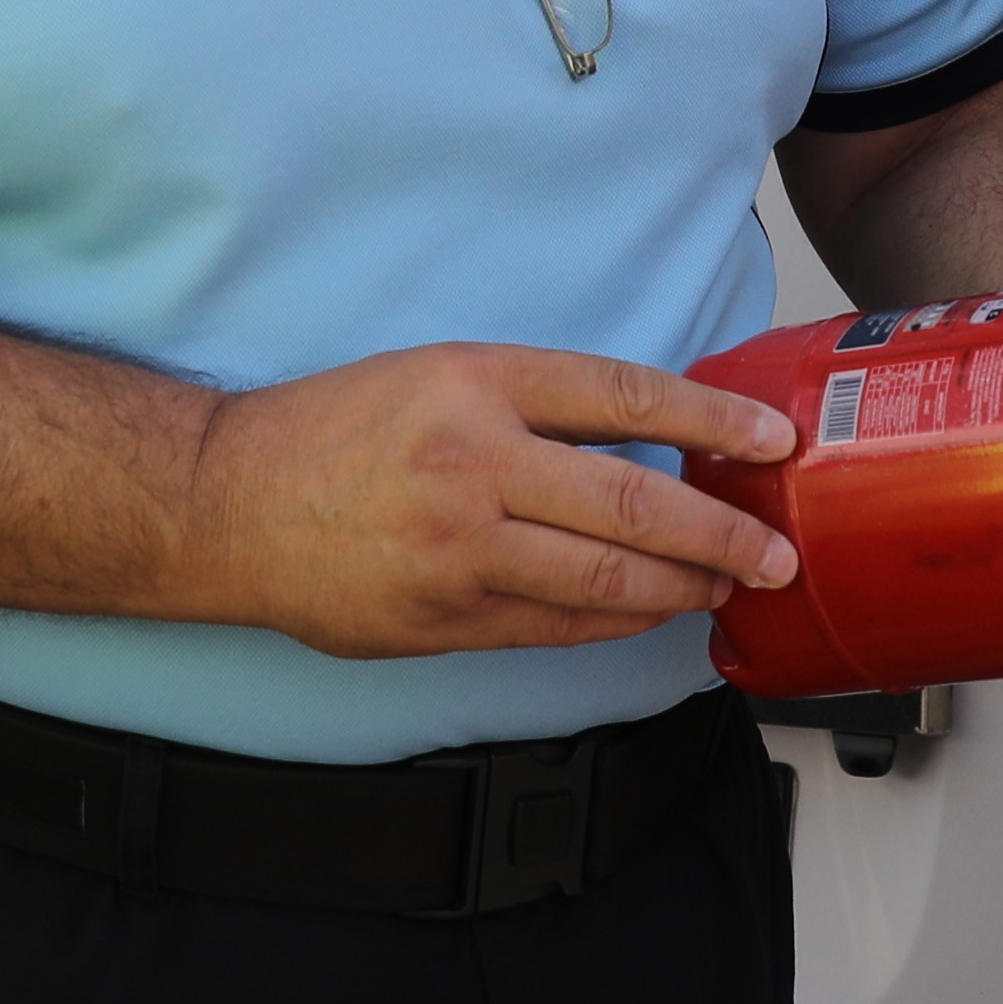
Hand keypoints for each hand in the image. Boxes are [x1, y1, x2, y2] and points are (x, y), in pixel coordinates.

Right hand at [179, 345, 798, 659]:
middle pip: (634, 505)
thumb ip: (531, 404)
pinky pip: (556, 628)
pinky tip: (651, 616)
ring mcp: (458, 548)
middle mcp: (473, 462)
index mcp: (475, 383)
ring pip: (605, 581)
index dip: (711, 422)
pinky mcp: (442, 617)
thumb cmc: (329, 432)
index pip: (624, 396)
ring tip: (727, 589)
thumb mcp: (433, 375)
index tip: (771, 442)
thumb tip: (645, 438)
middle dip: (722, 536)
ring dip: (682, 590)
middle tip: (777, 552)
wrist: (225, 502)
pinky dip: (616, 625)